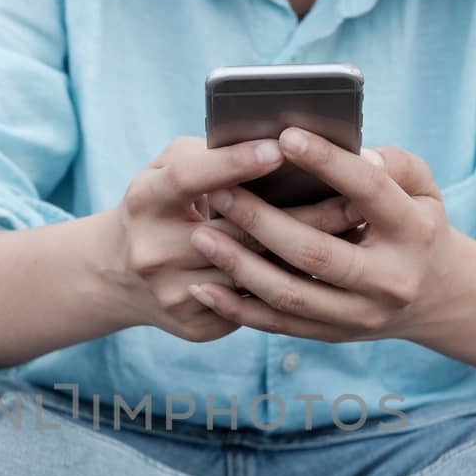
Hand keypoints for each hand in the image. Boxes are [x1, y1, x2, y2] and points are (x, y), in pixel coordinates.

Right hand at [106, 135, 364, 341]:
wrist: (120, 275)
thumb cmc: (162, 204)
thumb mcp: (169, 168)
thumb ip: (211, 155)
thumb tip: (276, 149)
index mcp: (145, 201)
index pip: (192, 179)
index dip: (234, 164)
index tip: (279, 149)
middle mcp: (154, 252)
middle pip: (238, 233)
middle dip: (301, 215)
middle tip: (354, 199)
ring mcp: (174, 294)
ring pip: (256, 274)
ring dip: (309, 256)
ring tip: (354, 234)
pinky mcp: (195, 325)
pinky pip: (256, 305)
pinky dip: (295, 285)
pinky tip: (334, 272)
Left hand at [184, 128, 461, 342]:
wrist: (436, 296)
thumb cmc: (417, 223)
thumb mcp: (424, 188)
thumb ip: (393, 165)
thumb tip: (352, 152)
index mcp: (414, 232)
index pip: (367, 192)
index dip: (327, 163)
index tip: (286, 137)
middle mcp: (389, 279)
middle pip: (316, 253)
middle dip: (262, 222)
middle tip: (219, 192)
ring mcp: (360, 314)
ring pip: (291, 295)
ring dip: (240, 266)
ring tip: (202, 235)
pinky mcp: (336, 335)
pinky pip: (280, 325)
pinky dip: (239, 309)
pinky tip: (205, 288)